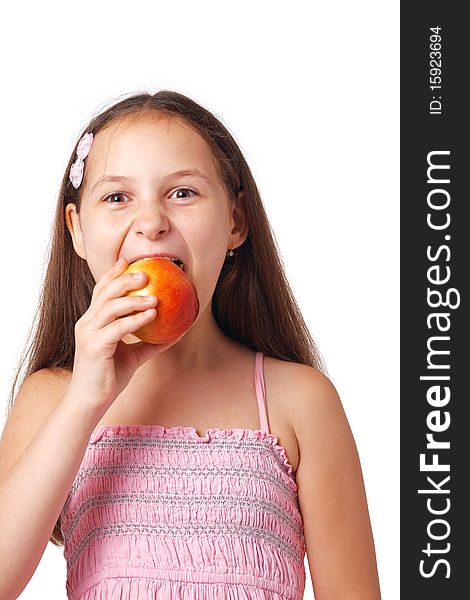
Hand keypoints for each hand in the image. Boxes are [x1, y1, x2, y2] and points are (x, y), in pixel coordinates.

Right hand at [69, 257, 183, 411]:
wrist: (91, 401)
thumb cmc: (110, 377)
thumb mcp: (134, 355)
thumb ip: (150, 342)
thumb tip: (176, 332)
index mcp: (92, 322)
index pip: (101, 291)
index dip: (113, 274)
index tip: (128, 261)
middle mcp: (87, 323)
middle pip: (105, 293)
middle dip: (124, 279)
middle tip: (146, 273)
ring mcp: (89, 334)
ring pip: (110, 307)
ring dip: (134, 299)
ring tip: (155, 297)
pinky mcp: (94, 346)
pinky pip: (117, 328)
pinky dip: (135, 319)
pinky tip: (151, 315)